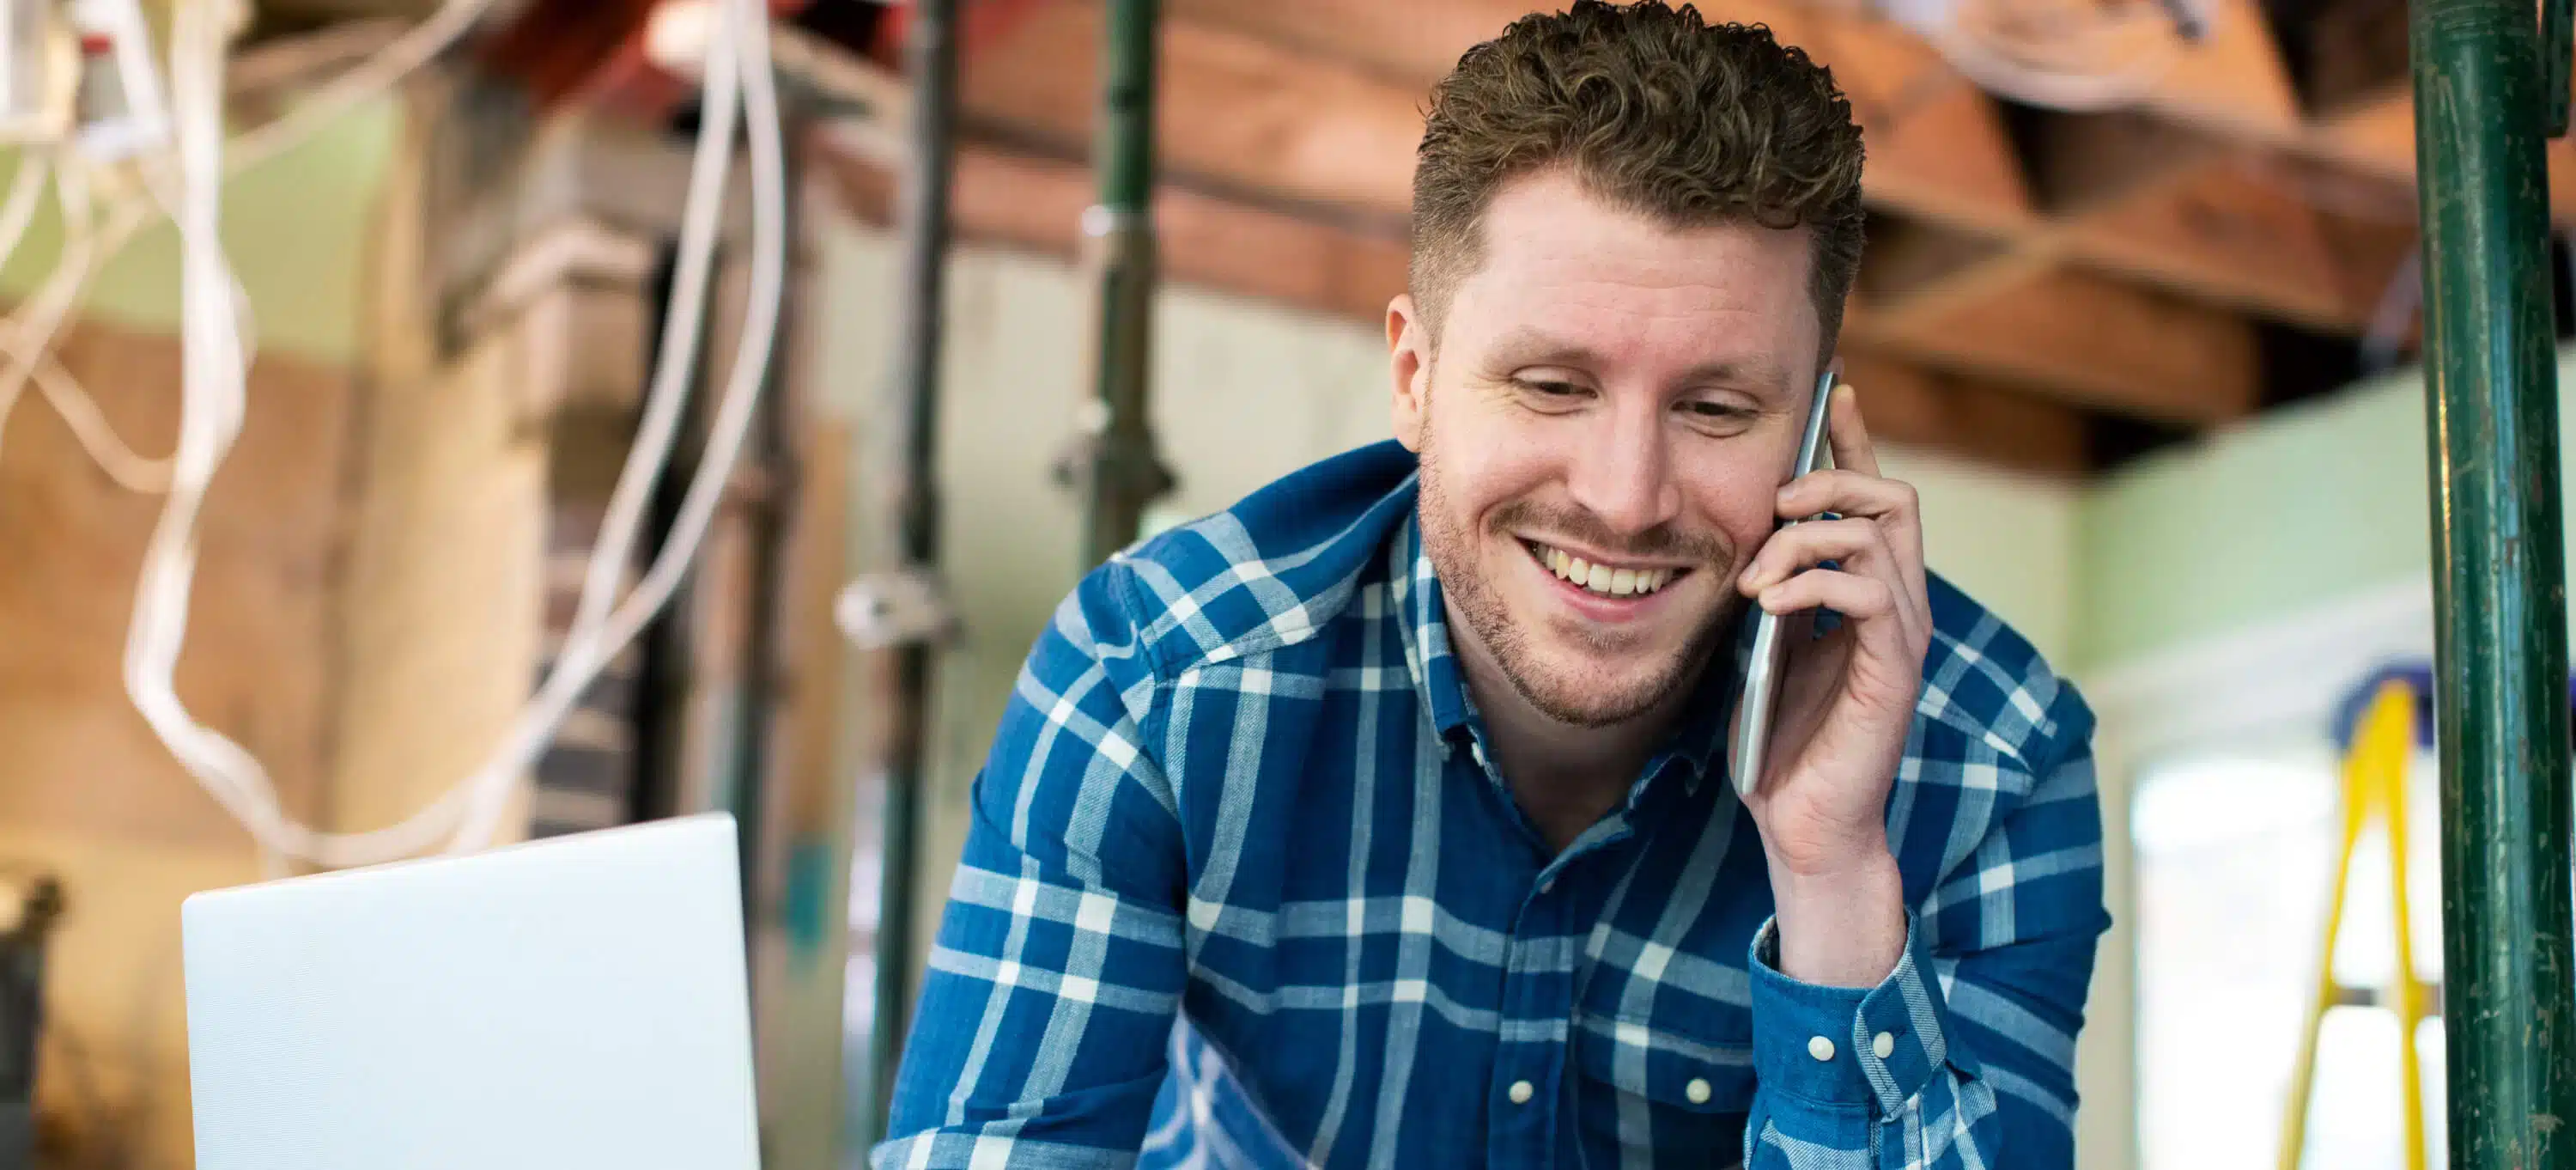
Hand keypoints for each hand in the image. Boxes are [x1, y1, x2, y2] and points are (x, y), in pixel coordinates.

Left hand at [1731, 382, 1926, 982]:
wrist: (1803, 825)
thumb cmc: (1779, 742)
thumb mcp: (1759, 647)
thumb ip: (1765, 591)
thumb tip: (1737, 536)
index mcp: (1865, 596)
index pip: (1871, 497)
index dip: (1852, 441)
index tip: (1830, 391)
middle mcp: (1896, 606)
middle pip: (1893, 497)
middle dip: (1831, 477)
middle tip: (1774, 501)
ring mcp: (1901, 636)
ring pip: (1880, 532)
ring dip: (1806, 536)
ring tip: (1756, 575)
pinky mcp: (1894, 669)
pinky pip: (1870, 590)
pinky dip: (1814, 580)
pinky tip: (1768, 603)